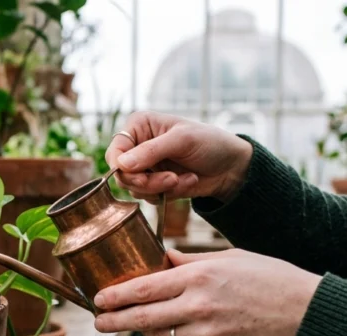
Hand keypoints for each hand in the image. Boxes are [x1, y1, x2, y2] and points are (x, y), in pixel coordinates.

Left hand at [93, 249, 321, 335]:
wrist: (307, 313)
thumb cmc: (269, 278)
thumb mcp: (227, 258)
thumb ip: (188, 261)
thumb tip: (157, 259)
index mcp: (199, 277)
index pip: (144, 289)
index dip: (116, 297)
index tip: (98, 299)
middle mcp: (199, 307)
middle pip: (143, 318)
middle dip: (115, 321)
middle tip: (98, 322)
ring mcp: (207, 335)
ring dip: (147, 330)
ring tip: (139, 322)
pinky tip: (176, 331)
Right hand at [105, 112, 254, 202]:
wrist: (231, 166)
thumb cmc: (210, 142)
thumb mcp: (182, 140)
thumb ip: (151, 151)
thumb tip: (122, 165)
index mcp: (139, 127)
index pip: (115, 150)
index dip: (122, 167)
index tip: (140, 176)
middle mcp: (138, 147)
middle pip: (122, 174)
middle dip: (147, 181)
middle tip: (171, 179)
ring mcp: (146, 167)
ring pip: (134, 188)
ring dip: (160, 188)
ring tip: (183, 179)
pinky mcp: (154, 184)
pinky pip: (148, 197)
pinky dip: (167, 194)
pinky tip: (186, 182)